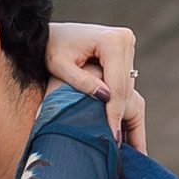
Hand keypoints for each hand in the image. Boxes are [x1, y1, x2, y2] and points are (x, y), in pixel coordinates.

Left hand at [45, 19, 146, 151]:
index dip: (114, 113)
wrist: (52, 33)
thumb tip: (106, 97)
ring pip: (127, 87)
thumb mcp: (59, 66)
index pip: (117, 85)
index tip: (113, 137)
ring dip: (121, 111)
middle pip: (125, 88)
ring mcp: (127, 45)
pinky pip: (124, 82)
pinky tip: (116, 124)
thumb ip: (80, 81)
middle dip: (119, 116)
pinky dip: (119, 101)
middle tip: (117, 145)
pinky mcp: (125, 52)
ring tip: (118, 140)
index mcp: (111, 41)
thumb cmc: (51, 48)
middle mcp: (124, 40)